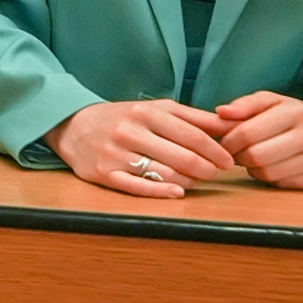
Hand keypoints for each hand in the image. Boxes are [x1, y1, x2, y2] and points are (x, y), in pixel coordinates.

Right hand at [44, 98, 233, 197]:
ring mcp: (116, 153)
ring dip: (189, 181)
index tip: (228, 161)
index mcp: (145, 112)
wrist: (72, 126)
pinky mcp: (104, 174)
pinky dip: (163, 192)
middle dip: (207, 169)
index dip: (216, 151)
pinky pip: (139, 188)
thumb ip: (191, 118)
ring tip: (194, 180)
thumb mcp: (154, 109)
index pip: (193, 135)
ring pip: (165, 174)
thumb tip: (229, 125)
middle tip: (214, 173)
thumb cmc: (121, 118)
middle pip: (183, 157)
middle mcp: (129, 131)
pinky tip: (178, 192)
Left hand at [215, 92, 302, 189]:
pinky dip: (271, 178)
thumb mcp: (273, 102)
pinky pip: (283, 184)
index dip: (229, 141)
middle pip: (256, 156)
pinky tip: (273, 167)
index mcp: (295, 112)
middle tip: (237, 154)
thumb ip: (245, 105)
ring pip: (268, 173)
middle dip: (239, 157)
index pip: (247, 133)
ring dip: (253, 169)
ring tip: (255, 159)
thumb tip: (220, 113)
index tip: (224, 143)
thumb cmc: (296, 118)